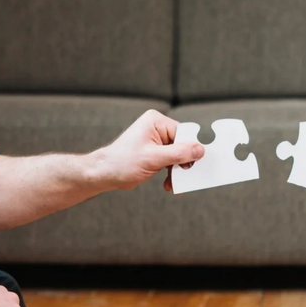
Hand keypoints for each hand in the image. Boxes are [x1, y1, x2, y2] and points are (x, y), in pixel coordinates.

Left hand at [90, 109, 204, 192]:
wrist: (105, 174)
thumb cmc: (123, 162)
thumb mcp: (154, 158)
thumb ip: (178, 153)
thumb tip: (200, 150)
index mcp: (156, 122)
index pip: (183, 133)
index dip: (190, 149)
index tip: (193, 165)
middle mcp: (157, 128)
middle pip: (182, 145)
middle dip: (183, 163)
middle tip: (183, 177)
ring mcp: (156, 140)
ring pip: (178, 155)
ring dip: (177, 171)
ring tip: (173, 184)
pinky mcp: (156, 152)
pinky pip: (171, 161)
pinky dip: (172, 173)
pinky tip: (168, 184)